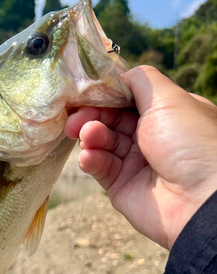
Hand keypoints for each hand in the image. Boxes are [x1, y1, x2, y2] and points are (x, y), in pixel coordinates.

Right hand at [65, 65, 216, 249]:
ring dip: (90, 137)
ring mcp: (134, 163)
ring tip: (87, 136)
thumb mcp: (168, 98)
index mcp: (166, 114)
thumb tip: (117, 75)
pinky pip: (99, 168)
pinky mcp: (120, 186)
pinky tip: (89, 157)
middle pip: (111, 120)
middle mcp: (150, 137)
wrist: (198, 199)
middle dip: (91, 116)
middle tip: (75, 119)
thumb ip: (139, 81)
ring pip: (102, 143)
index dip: (105, 96)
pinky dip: (91, 160)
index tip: (83, 94)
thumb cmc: (189, 142)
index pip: (127, 100)